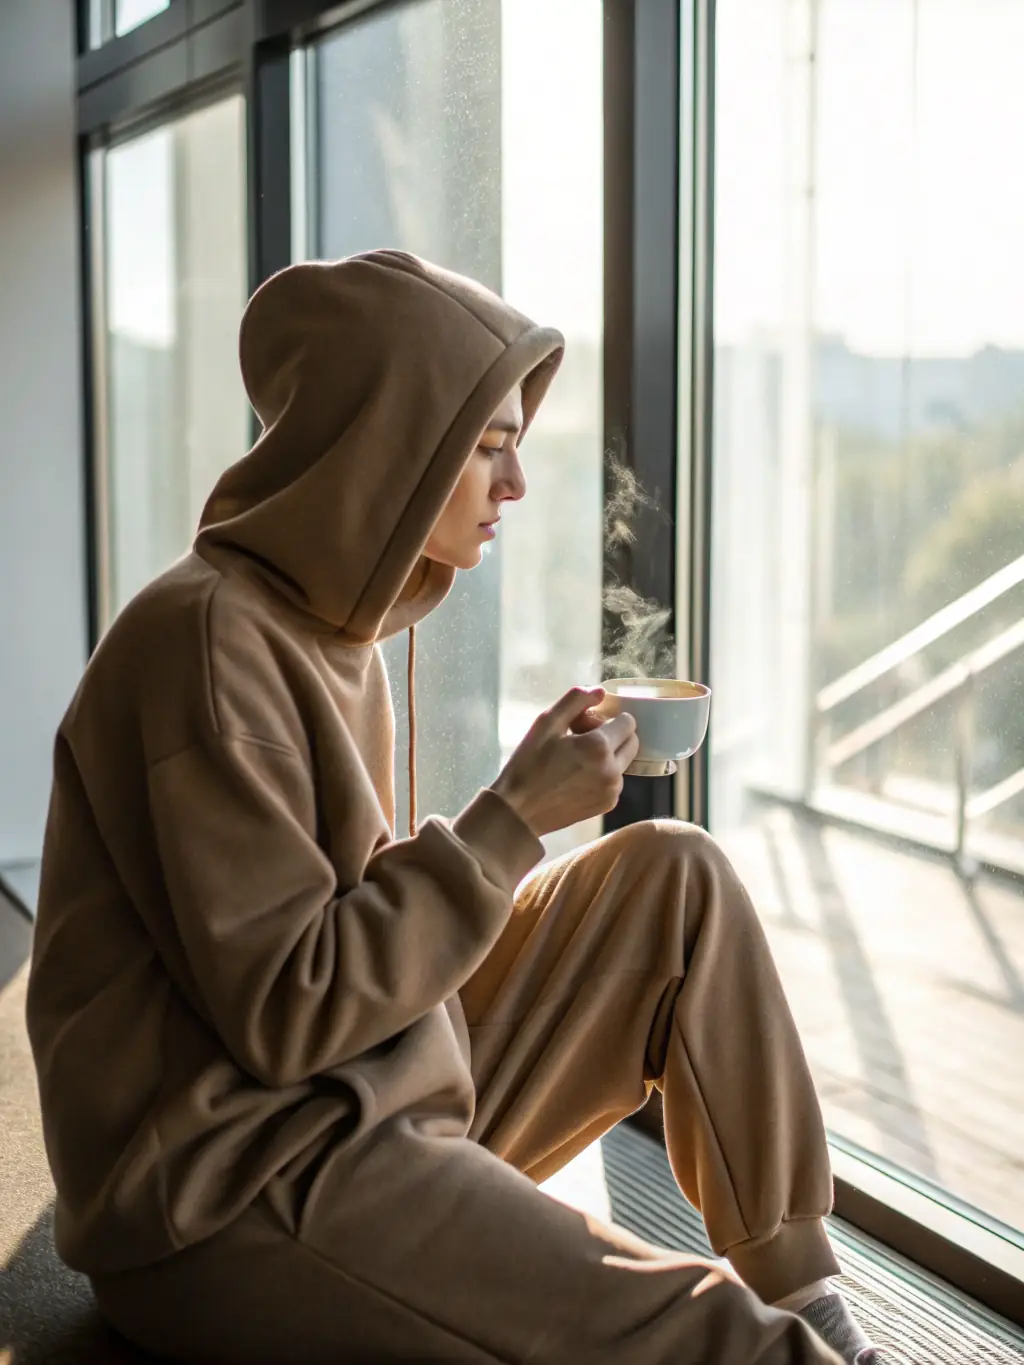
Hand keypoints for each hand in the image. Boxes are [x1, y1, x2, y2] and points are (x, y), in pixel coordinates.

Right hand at [490, 687, 639, 837]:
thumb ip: (576, 700)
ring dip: (609, 756)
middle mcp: (613, 770)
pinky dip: (603, 774)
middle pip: (631, 741)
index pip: (628, 721)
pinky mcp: (607, 804)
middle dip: (614, 735)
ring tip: (576, 761)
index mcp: (599, 747)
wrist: (519, 811)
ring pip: (623, 761)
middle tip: (583, 740)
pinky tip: (576, 777)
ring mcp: (612, 790)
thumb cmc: (528, 764)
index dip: (608, 718)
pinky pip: (615, 780)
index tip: (586, 725)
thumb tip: (601, 692)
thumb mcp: (546, 723)